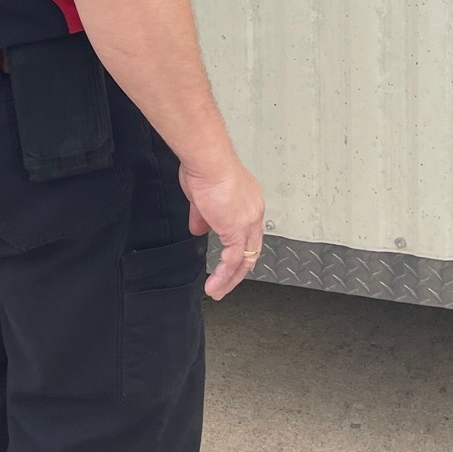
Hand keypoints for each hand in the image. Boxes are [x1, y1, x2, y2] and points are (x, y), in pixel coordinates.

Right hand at [180, 155, 264, 300]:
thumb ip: (202, 216)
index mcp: (249, 201)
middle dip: (238, 271)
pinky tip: (213, 285)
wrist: (208, 160)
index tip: (226, 262)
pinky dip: (222, 276)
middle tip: (225, 283)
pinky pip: (231, 261)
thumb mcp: (202, 196)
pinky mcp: (237, 231)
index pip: (249, 233)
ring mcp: (248, 223)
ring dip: (230, 279)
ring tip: (217, 291)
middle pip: (252, 250)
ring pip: (244, 260)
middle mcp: (254, 212)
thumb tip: (198, 229)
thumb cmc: (205, 167)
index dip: (238, 249)